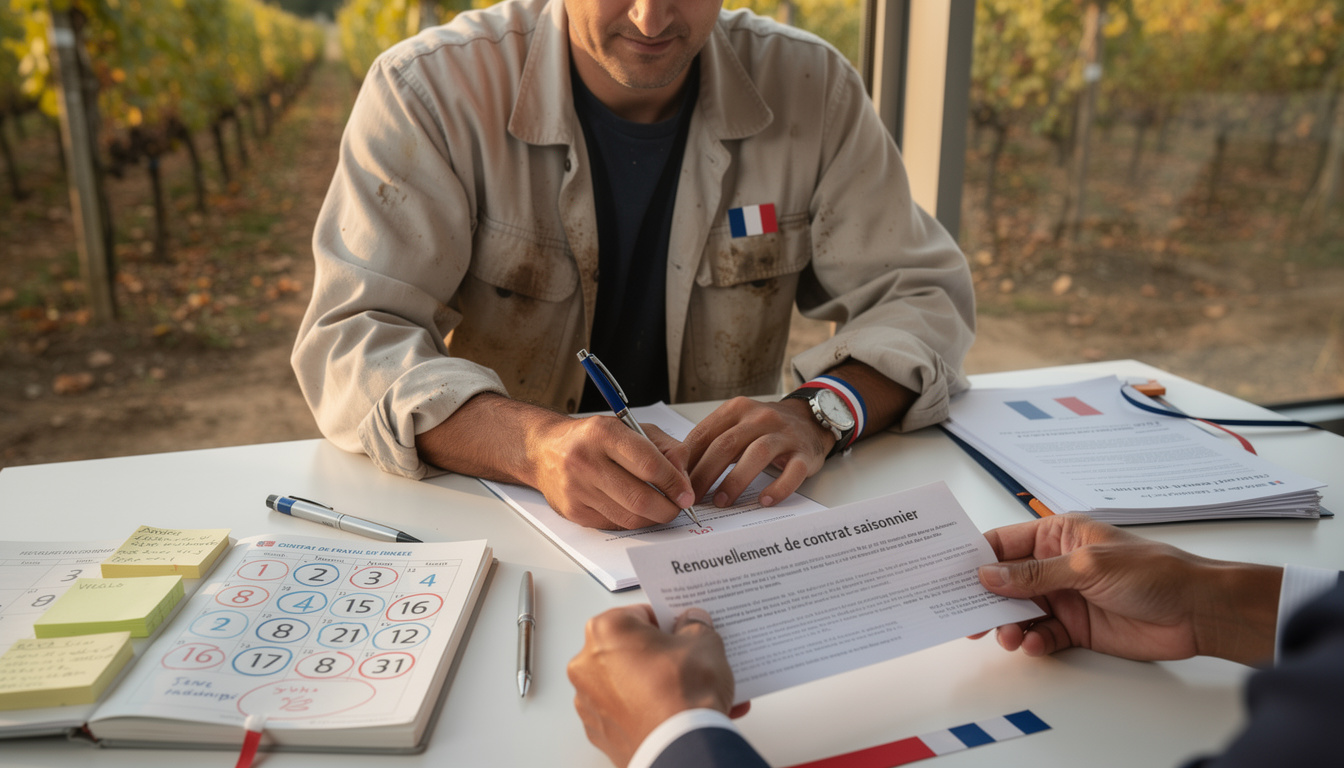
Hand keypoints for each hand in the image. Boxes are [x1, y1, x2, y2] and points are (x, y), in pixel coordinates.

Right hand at [415, 394, 694, 529]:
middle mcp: (586, 460)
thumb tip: (685, 477)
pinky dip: (631, 521)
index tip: (687, 493)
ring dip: (653, 518)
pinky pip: (614, 524)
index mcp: (604, 433)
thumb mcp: (632, 428)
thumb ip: (665, 447)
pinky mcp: (573, 511)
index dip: (674, 483)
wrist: (545, 450)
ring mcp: (576, 489)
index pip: (649, 465)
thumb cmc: (594, 438)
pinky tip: (635, 510)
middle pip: (640, 498)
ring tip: (661, 509)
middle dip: (668, 508)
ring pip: (629, 517)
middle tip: (678, 507)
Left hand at [568, 606, 749, 767]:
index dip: (668, 623)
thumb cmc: (682, 694)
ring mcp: (590, 701)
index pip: (641, 614)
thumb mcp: (703, 642)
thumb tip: (692, 623)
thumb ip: (695, 625)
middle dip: (661, 656)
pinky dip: (650, 710)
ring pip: (630, 683)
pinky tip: (682, 713)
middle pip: (631, 650)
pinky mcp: (600, 732)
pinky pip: (628, 712)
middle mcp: (587, 664)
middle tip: (690, 662)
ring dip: (657, 685)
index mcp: (605, 630)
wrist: (681, 748)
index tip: (684, 632)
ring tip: (695, 692)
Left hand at [682, 397, 831, 508]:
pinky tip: (764, 501)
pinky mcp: (804, 453)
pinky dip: (778, 488)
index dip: (688, 460)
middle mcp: (760, 418)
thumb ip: (712, 441)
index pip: (705, 434)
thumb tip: (680, 470)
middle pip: (726, 445)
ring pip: (756, 455)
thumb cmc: (765, 428)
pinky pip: (792, 472)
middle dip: (705, 473)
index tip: (676, 482)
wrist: (810, 419)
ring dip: (735, 480)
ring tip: (721, 501)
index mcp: (737, 409)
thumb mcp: (736, 424)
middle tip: (692, 497)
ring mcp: (784, 434)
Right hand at [975, 514, 1280, 665]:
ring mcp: (1065, 597)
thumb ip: (1035, 574)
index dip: (975, 557)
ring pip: (1020, 611)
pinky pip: (1042, 634)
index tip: (949, 572)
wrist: (1198, 611)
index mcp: (1058, 535)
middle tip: (964, 616)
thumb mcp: (1087, 566)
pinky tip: (1034, 644)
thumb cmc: (1154, 572)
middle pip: (1006, 581)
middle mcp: (1056, 565)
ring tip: (1007, 637)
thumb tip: (989, 575)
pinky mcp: (1077, 628)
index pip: (1004, 543)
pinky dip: (1033, 641)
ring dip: (1008, 624)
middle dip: (984, 598)